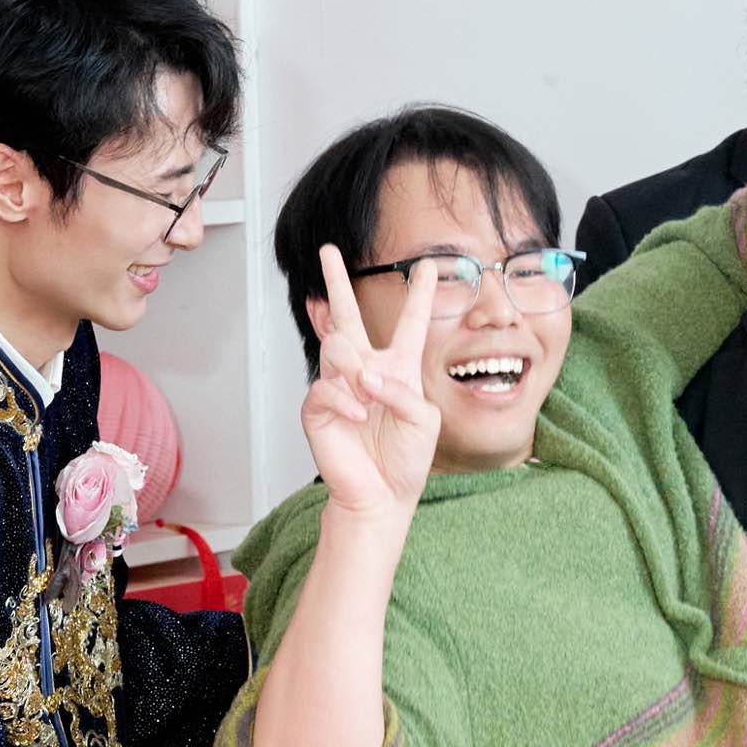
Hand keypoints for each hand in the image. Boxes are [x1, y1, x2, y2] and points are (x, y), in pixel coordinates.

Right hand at [303, 246, 440, 519]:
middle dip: (337, 282)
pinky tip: (357, 416)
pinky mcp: (318, 407)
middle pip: (348, 316)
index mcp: (399, 369)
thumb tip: (367, 378)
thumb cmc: (405, 461)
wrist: (382, 495)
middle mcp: (366, 370)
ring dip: (354, 365)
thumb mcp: (424, 422)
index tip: (428, 266)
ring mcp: (340, 386)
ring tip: (368, 392)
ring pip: (336, 345)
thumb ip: (404, 393)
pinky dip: (345, 401)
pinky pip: (326, 387)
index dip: (420, 295)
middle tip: (328, 252)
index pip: (410, 324)